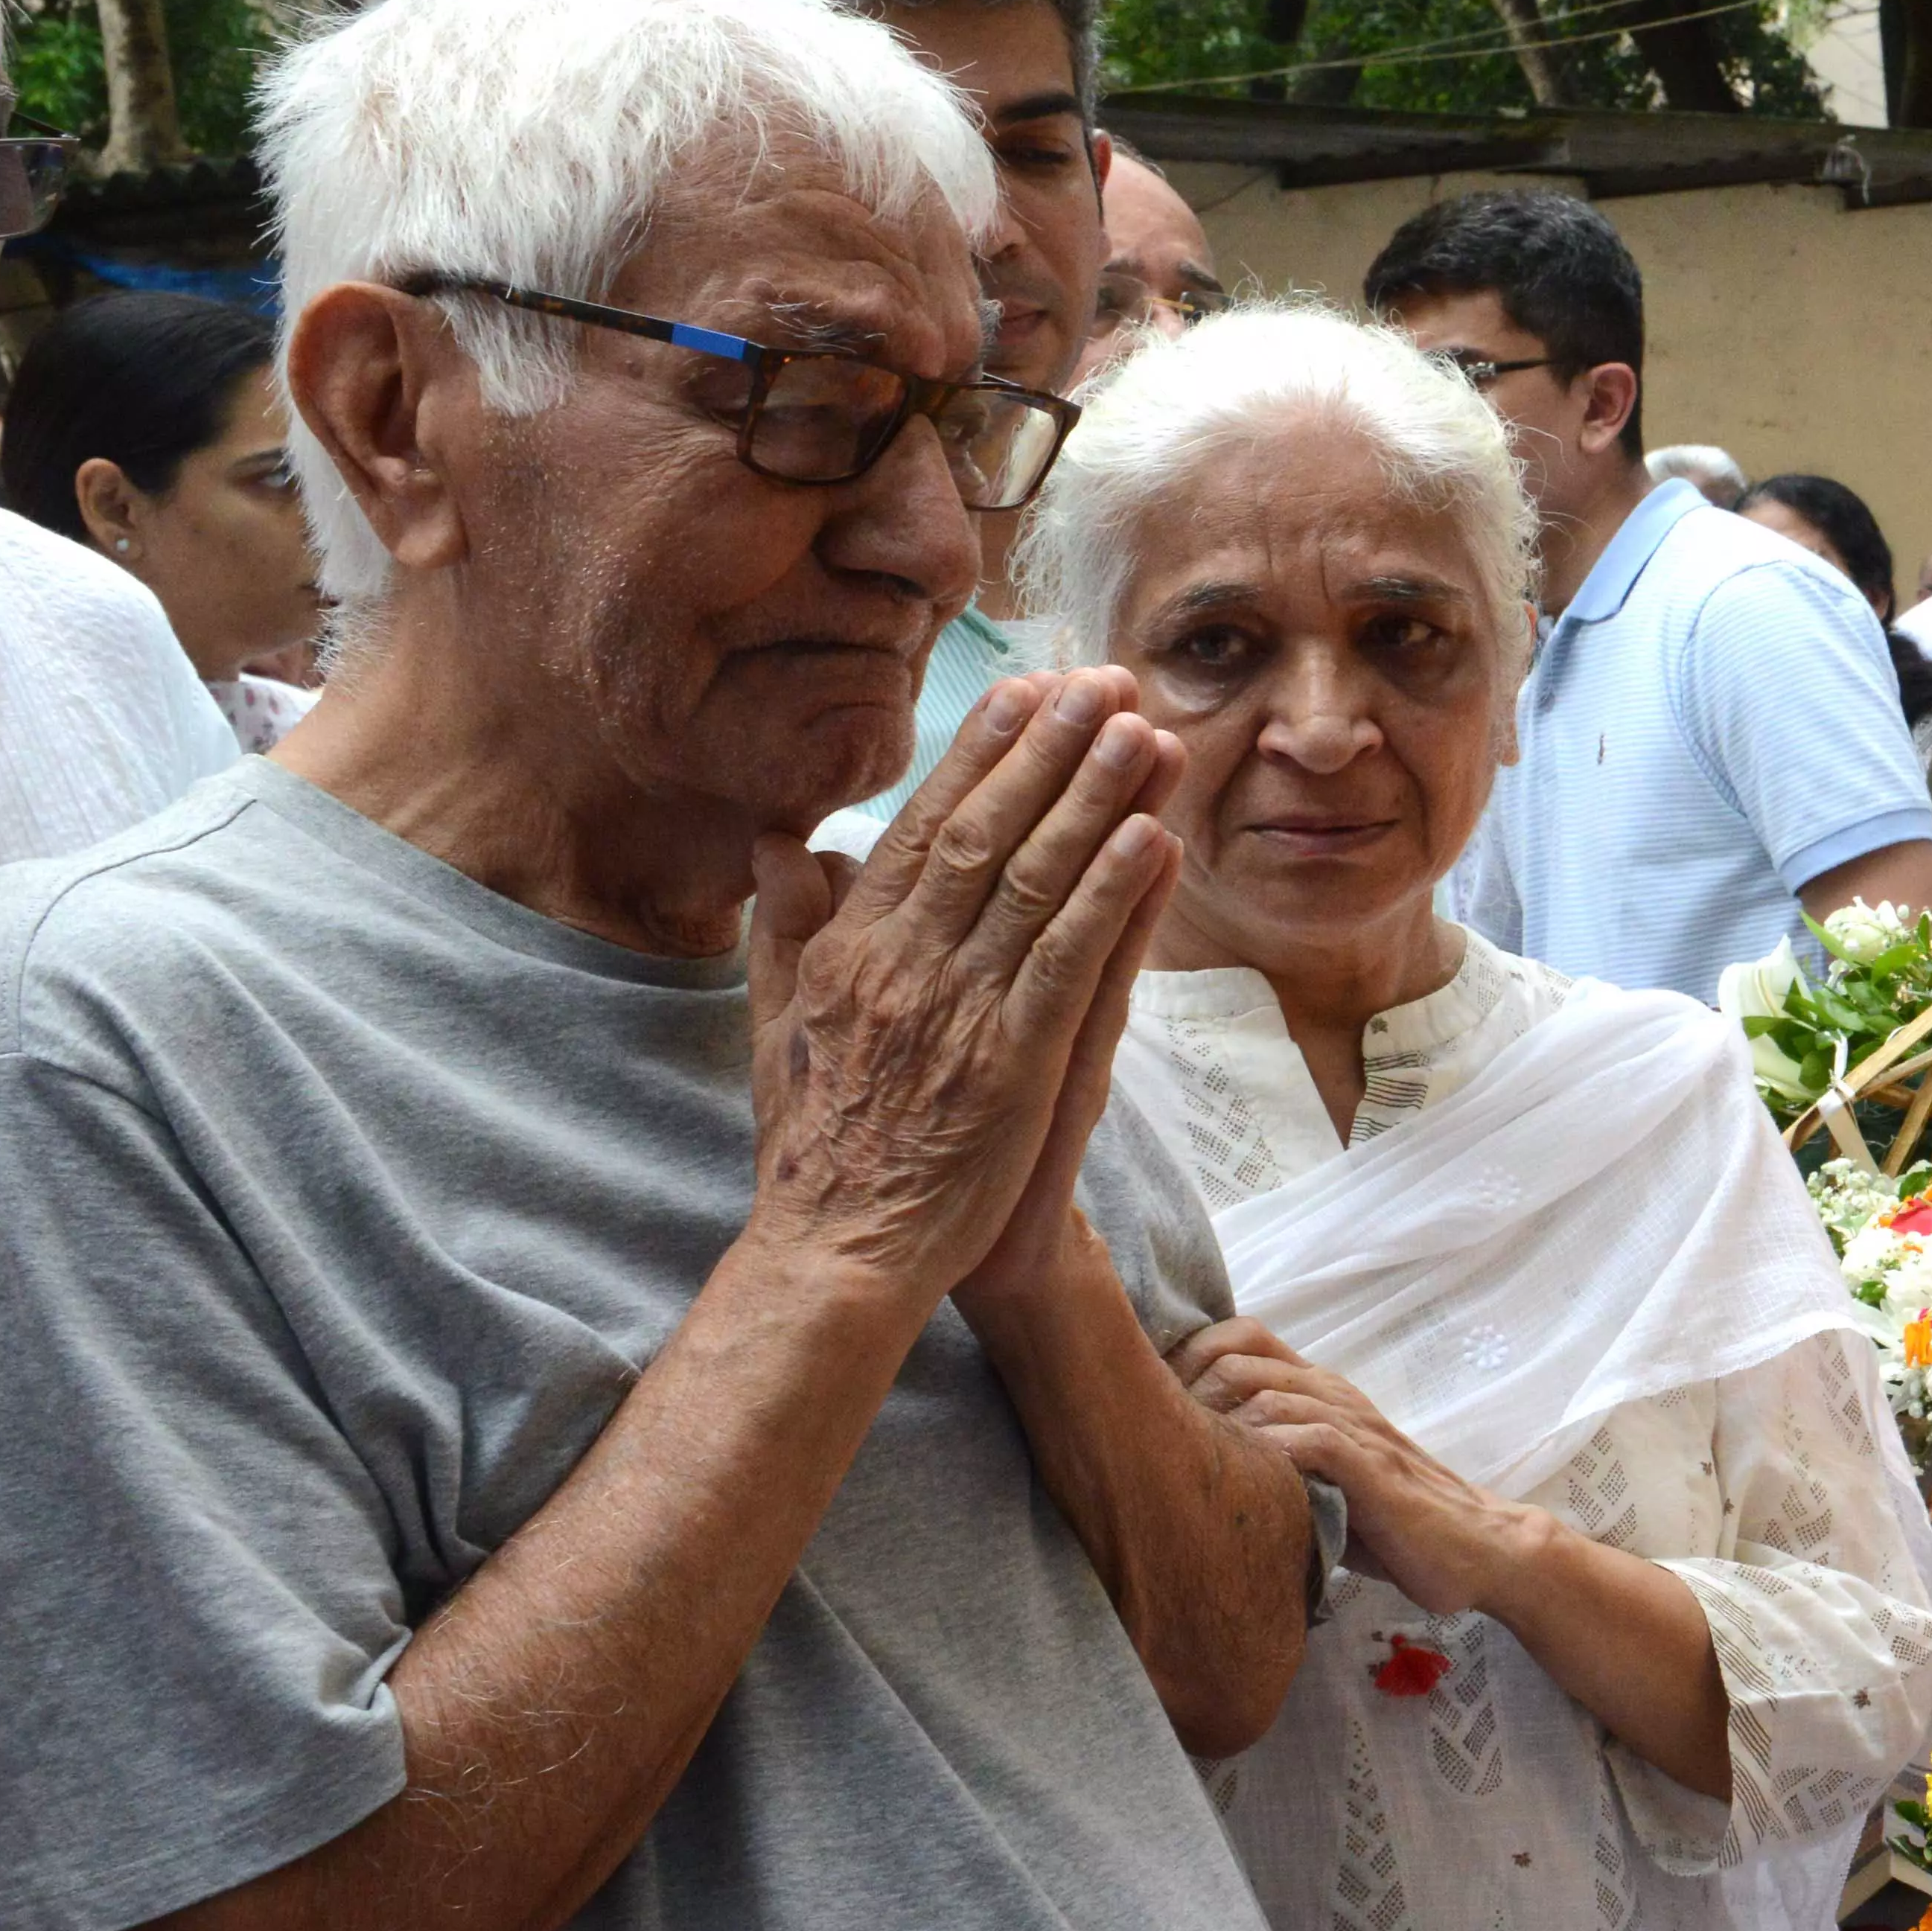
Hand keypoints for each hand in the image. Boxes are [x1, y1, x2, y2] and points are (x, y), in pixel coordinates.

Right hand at [741, 672, 1175, 1314]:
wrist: (841, 1250)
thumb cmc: (820, 1143)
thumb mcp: (777, 1020)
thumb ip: (783, 927)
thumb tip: (778, 842)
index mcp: (850, 948)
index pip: (923, 826)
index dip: (979, 752)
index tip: (1026, 688)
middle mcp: (904, 964)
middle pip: (988, 832)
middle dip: (1050, 749)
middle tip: (1102, 679)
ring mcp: (960, 1011)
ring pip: (1037, 881)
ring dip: (1096, 799)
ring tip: (1144, 731)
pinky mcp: (1015, 1063)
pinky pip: (1070, 962)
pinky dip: (1113, 897)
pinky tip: (1154, 840)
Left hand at [1177, 1318, 1533, 1618]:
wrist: (1477, 1548)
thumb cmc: (1392, 1522)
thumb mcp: (1320, 1478)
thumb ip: (1274, 1457)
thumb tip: (1193, 1465)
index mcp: (1320, 1391)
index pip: (1241, 1335)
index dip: (1186, 1357)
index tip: (1152, 1404)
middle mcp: (1335, 1396)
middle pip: (1238, 1356)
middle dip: (1184, 1392)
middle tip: (1156, 1440)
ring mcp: (1355, 1428)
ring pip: (1266, 1392)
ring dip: (1218, 1424)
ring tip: (1189, 1463)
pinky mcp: (1373, 1470)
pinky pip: (1310, 1439)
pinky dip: (1269, 1452)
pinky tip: (1247, 1481)